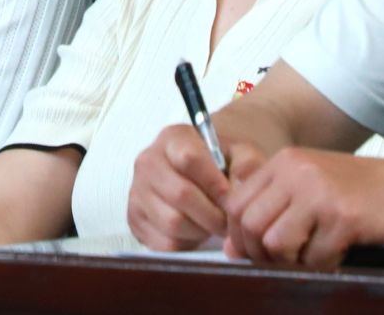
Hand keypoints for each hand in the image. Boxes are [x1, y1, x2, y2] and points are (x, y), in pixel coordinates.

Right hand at [127, 124, 250, 250]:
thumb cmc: (221, 165)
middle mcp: (148, 161)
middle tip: (228, 221)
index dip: (214, 182)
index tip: (230, 196)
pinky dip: (186, 244)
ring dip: (201, 231)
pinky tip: (196, 232)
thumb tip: (242, 184)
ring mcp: (137, 191)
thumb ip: (248, 164)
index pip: (189, 158)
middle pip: (181, 194)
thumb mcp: (240, 154)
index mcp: (172, 138)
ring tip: (213, 225)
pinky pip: (164, 243)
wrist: (200, 176)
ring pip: (172, 222)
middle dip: (212, 214)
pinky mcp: (136, 219)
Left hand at [223, 149, 383, 268]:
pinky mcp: (344, 216)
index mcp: (283, 162)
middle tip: (282, 262)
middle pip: (251, 225)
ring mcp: (320, 192)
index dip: (238, 236)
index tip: (253, 252)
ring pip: (276, 243)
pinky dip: (321, 265)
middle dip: (260, 254)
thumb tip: (233, 250)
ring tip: (310, 258)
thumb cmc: (358, 190)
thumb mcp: (308, 186)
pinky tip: (335, 255)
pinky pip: (314, 257)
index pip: (236, 203)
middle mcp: (296, 172)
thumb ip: (271, 210)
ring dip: (289, 262)